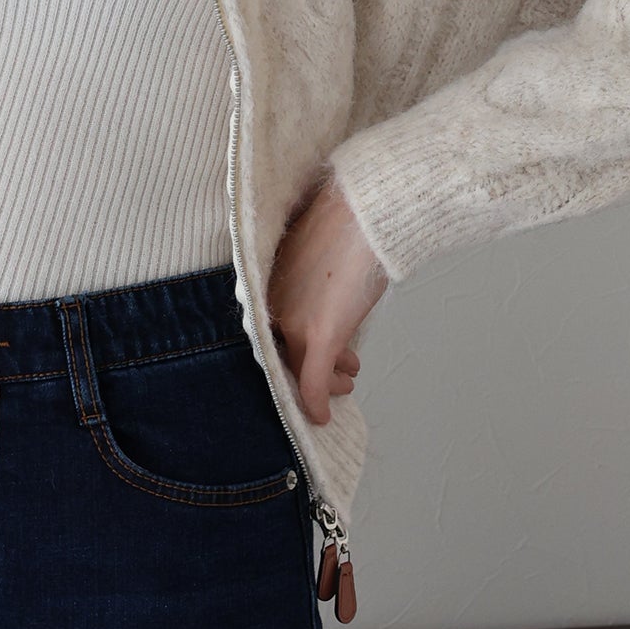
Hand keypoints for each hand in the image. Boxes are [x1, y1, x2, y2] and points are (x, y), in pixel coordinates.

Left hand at [265, 174, 388, 425]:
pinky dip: (317, 401)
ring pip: (302, 369)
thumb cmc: (345, 225)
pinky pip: (314, 382)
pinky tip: (323, 415)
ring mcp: (295, 322)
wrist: (363, 213)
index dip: (288, 348)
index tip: (305, 357)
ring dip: (326, 380)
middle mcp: (272, 304)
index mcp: (266, 282)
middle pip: (284, 350)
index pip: (270, 327)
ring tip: (349, 377)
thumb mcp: (314, 255)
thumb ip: (306, 281)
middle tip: (337, 374)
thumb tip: (320, 297)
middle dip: (310, 367)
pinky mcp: (321, 336)